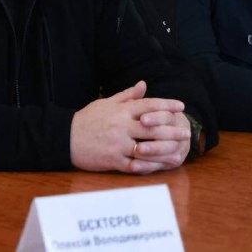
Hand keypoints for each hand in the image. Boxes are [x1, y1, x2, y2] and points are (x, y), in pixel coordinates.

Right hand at [69, 81, 187, 173]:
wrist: (65, 138)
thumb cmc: (87, 119)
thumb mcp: (106, 103)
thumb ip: (127, 96)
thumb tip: (143, 84)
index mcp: (121, 111)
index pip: (148, 105)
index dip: (166, 105)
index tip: (181, 106)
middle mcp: (121, 126)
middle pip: (152, 128)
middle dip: (171, 130)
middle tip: (186, 132)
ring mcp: (117, 144)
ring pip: (146, 148)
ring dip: (165, 151)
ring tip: (178, 153)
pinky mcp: (112, 160)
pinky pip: (134, 165)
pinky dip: (148, 166)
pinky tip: (160, 167)